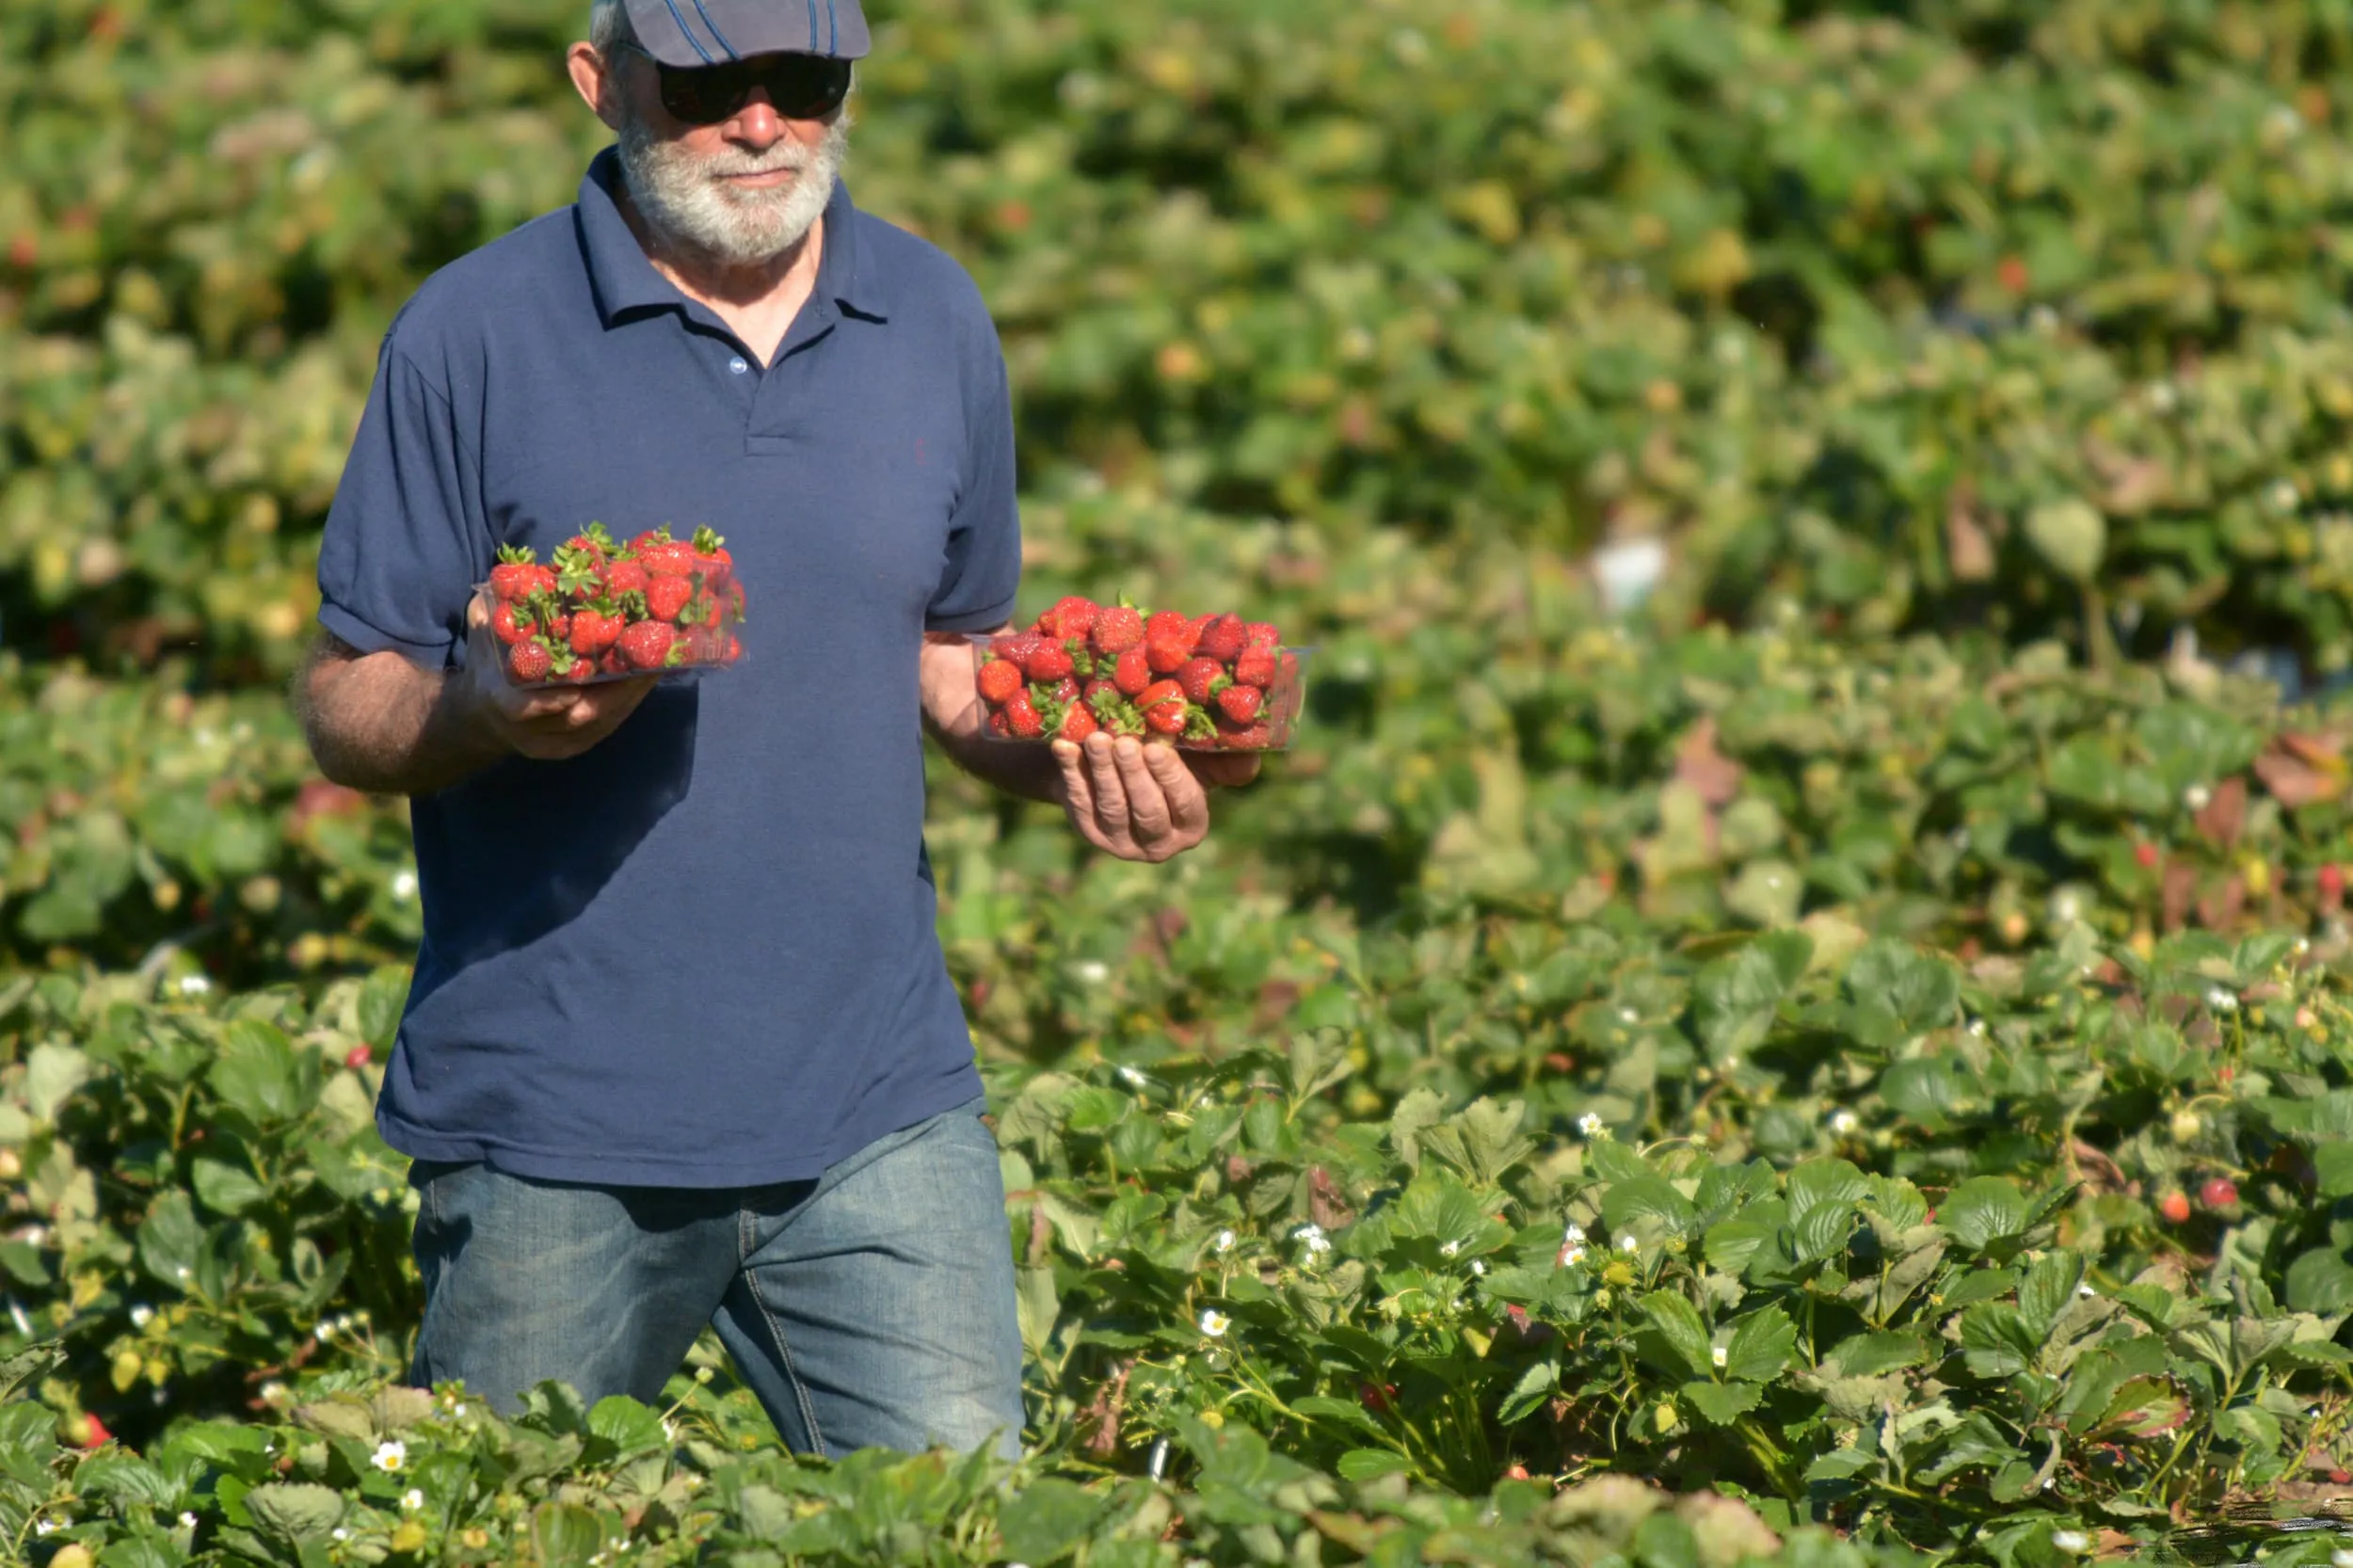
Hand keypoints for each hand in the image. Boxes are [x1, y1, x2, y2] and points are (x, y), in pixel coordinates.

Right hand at [459, 596, 659, 761]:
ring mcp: (556, 744)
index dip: (550, 699)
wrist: (483, 716)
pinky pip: (610, 725)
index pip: (523, 708)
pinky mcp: (576, 747)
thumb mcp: (483, 635)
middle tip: (646, 655)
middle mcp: (530, 731)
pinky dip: (631, 700)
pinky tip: (650, 676)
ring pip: (602, 721)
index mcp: (501, 703)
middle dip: (617, 687)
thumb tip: (517, 580)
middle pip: (580, 715)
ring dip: (633, 692)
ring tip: (660, 661)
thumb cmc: (488, 667)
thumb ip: (493, 614)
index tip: (578, 682)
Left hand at [1050, 733, 1259, 862]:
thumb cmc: (1165, 762)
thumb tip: (1250, 760)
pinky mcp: (1089, 831)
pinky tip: (1065, 747)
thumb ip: (1222, 762)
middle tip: (1125, 742)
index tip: (1156, 748)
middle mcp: (1157, 844)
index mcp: (1191, 827)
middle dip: (1134, 775)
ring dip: (1103, 771)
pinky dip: (1071, 772)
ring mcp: (1120, 842)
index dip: (1169, 776)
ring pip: (1112, 807)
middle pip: (1146, 810)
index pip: (1183, 804)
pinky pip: (1081, 801)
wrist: (1118, 771)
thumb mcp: (1197, 762)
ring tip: (1098, 738)